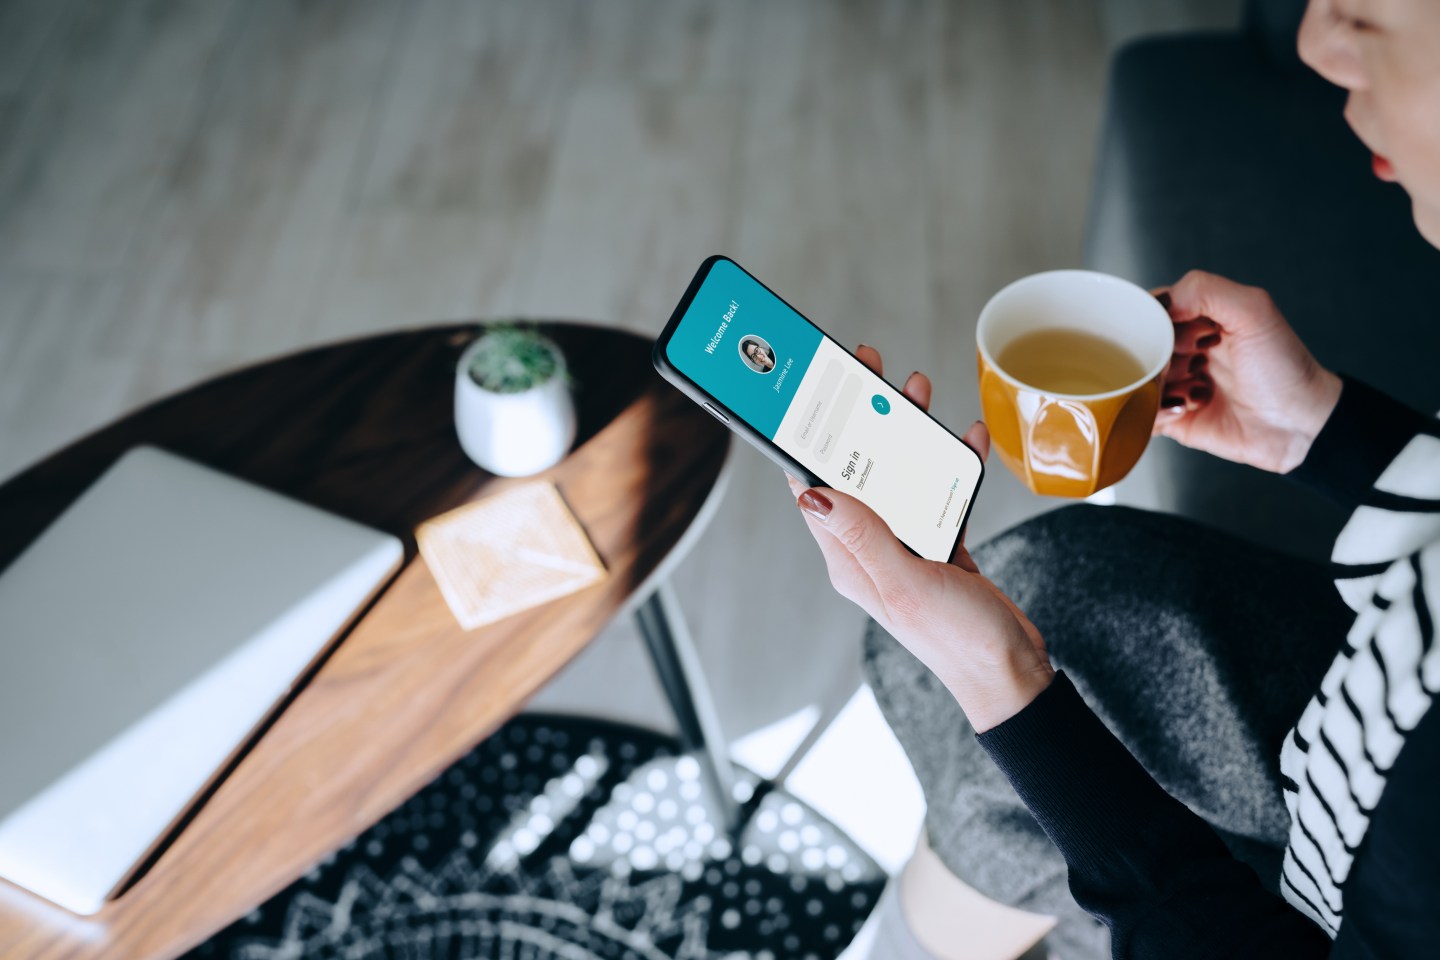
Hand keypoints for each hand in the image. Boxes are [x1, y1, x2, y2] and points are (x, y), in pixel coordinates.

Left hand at [786, 345, 1053, 731]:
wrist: (1010, 671)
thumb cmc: (955, 639)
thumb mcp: (905, 582)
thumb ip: (864, 536)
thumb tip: (812, 493)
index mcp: (848, 559)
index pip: (813, 488)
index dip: (810, 440)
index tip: (815, 393)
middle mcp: (869, 549)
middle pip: (857, 471)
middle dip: (863, 420)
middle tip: (872, 371)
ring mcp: (904, 546)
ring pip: (897, 475)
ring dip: (907, 434)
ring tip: (917, 392)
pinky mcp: (939, 545)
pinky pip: (938, 492)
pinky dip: (950, 463)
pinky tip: (967, 437)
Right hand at [1153, 270, 1341, 473]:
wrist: (1299, 425)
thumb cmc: (1284, 368)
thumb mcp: (1253, 311)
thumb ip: (1204, 290)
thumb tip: (1159, 303)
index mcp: (1200, 319)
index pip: (1152, 309)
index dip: (1152, 318)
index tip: (1169, 329)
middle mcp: (1185, 350)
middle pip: (1139, 345)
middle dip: (1155, 355)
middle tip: (1188, 362)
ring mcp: (1177, 385)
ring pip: (1136, 380)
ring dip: (1159, 384)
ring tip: (1194, 390)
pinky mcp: (1173, 419)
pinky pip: (1141, 413)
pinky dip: (1157, 411)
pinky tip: (1188, 408)